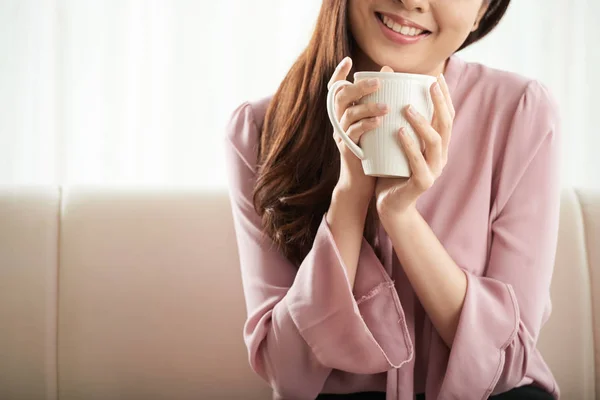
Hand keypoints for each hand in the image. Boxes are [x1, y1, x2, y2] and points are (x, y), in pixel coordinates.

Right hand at [328, 57, 389, 202]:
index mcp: (345, 111)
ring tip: (387, 106)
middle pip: (340, 96)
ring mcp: (341, 134)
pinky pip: (353, 133)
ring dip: (367, 107)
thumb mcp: (374, 123)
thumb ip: (379, 101)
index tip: (348, 60)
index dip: (338, 74)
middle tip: (379, 82)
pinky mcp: (347, 148)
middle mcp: (339, 120)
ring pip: (348, 114)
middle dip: (359, 87)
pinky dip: (366, 125)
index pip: (336, 88)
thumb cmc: (373, 149)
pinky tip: (379, 123)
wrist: (363, 181)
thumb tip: (392, 73)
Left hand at [375, 73, 454, 217]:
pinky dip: (409, 146)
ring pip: (434, 142)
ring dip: (422, 122)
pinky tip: (400, 132)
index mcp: (437, 146)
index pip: (447, 116)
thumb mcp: (395, 144)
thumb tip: (390, 92)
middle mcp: (440, 156)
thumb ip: (398, 123)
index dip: (445, 97)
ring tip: (407, 107)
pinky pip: (418, 162)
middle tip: (428, 84)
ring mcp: (434, 170)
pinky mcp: (423, 183)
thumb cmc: (391, 171)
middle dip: (440, 102)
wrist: (389, 205)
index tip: (436, 76)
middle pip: (446, 124)